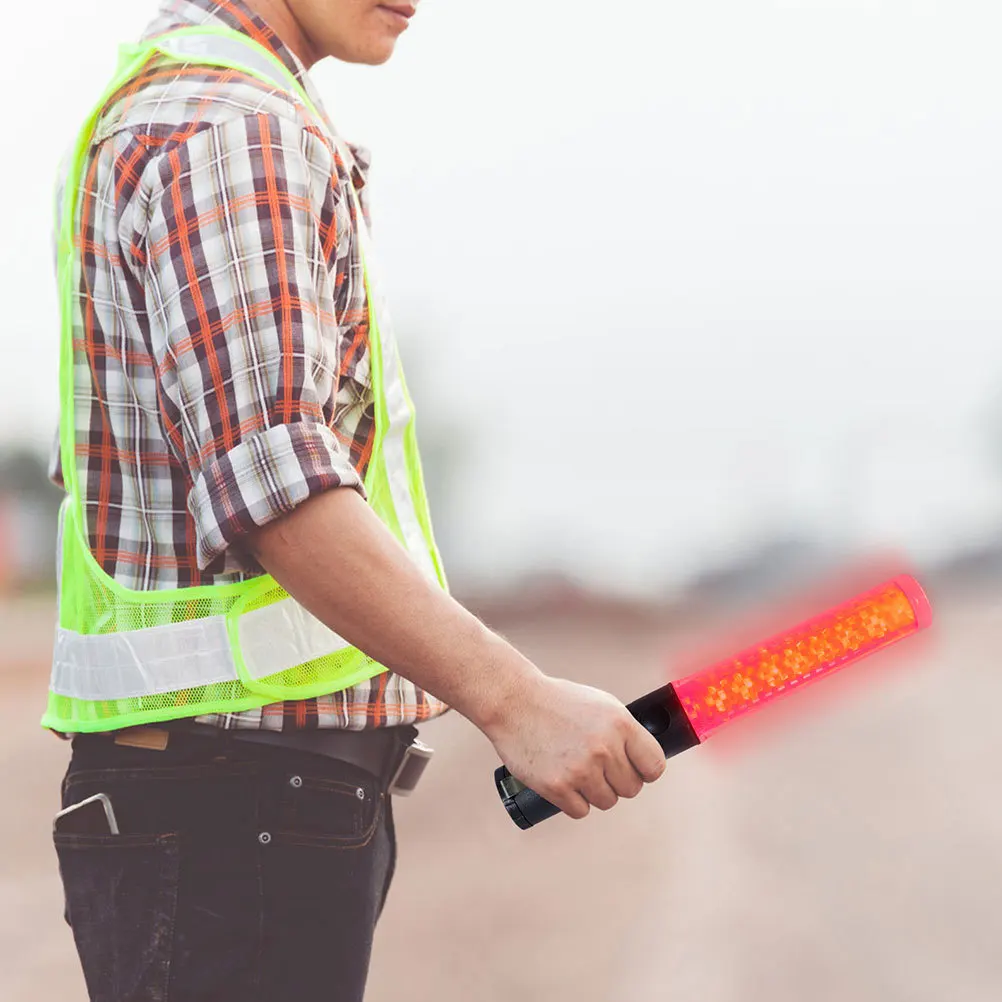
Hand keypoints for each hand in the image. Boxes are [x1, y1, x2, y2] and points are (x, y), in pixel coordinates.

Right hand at [483, 675, 666, 819]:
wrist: (513, 701)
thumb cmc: (557, 701)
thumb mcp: (600, 704)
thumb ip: (624, 732)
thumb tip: (644, 760)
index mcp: (620, 723)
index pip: (654, 765)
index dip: (646, 771)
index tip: (636, 770)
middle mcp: (604, 748)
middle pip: (631, 788)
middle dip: (617, 781)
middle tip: (599, 768)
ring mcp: (581, 769)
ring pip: (607, 801)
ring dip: (595, 792)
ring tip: (578, 771)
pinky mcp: (557, 786)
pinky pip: (580, 811)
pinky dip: (573, 801)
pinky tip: (564, 782)